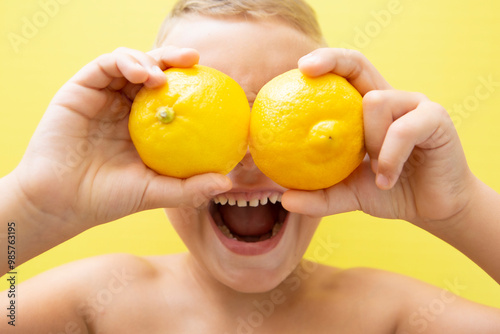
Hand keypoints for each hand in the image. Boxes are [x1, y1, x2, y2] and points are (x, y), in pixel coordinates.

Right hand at [12, 46, 230, 230]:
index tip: (213, 80)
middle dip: (174, 59)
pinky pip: (105, 65)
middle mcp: (125, 106)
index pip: (171, 95)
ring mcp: (103, 96)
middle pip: (153, 71)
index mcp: (144, 125)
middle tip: (195, 59)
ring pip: (130, 62)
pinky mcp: (81, 89)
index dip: (191, 83)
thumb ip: (190, 188)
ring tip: (161, 76)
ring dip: (150, 60)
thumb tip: (228, 184)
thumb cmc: (109, 199)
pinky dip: (125, 62)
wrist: (62, 202)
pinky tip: (141, 74)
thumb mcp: (157, 192)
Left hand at [282, 48, 474, 227]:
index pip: (344, 74)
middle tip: (305, 69)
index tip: (299, 67)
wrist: (431, 208)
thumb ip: (319, 195)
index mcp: (367, 110)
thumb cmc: (387, 191)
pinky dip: (389, 157)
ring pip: (376, 102)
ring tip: (374, 171)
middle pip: (359, 63)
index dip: (324, 63)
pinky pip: (403, 129)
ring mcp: (414, 104)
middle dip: (332, 59)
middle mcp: (390, 99)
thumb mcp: (348, 194)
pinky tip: (386, 180)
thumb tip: (285, 200)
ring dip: (370, 140)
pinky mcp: (435, 117)